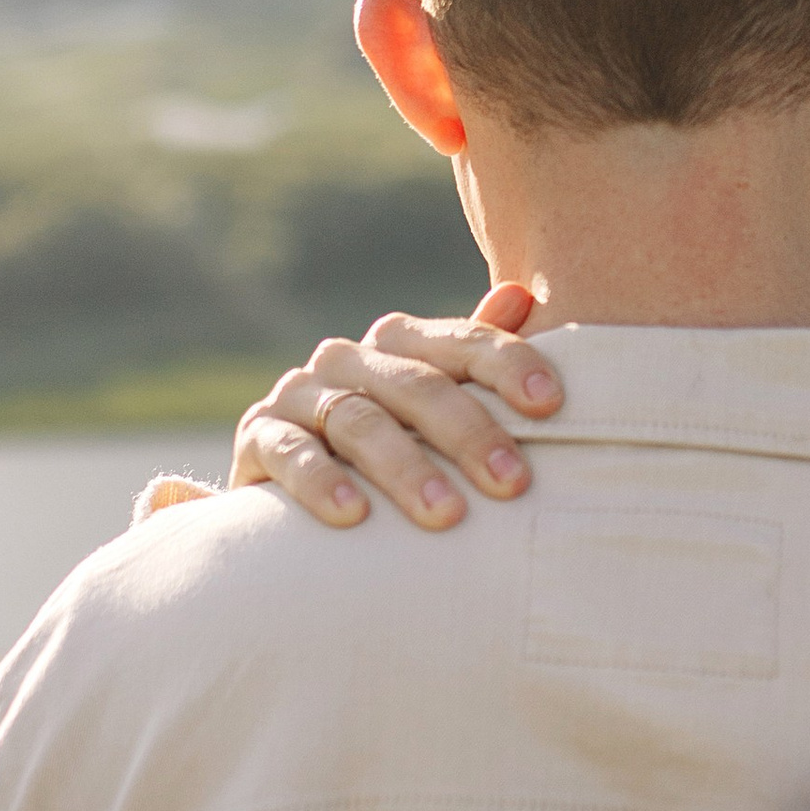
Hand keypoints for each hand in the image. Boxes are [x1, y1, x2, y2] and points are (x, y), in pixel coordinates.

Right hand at [224, 285, 562, 528]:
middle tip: (512, 482)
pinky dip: (321, 482)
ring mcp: (299, 395)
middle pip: (416, 384)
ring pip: (359, 421)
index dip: (508, 365)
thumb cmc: (390, 454)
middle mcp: (349, 359)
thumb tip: (522, 295)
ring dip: (405, 468)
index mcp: (401, 344)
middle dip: (468, 432)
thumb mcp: (435, 413)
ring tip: (447, 514)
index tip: (551, 403)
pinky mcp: (257, 438)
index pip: (462, 342)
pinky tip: (353, 515)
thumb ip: (475, 362)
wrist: (292, 507)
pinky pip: (290, 454)